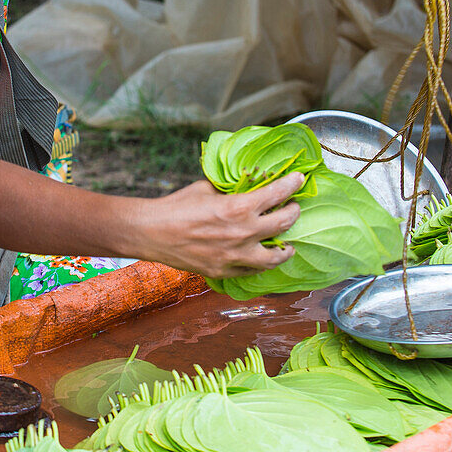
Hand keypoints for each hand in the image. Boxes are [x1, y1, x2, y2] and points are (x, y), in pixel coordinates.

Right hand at [136, 172, 303, 277]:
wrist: (153, 232)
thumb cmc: (178, 205)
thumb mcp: (208, 188)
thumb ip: (231, 190)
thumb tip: (247, 185)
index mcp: (239, 208)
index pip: (277, 194)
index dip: (292, 184)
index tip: (299, 179)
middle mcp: (242, 233)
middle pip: (284, 224)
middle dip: (293, 213)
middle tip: (294, 208)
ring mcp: (234, 256)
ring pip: (274, 258)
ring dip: (285, 249)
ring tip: (289, 244)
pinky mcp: (224, 271)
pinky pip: (252, 271)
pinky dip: (261, 264)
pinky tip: (263, 259)